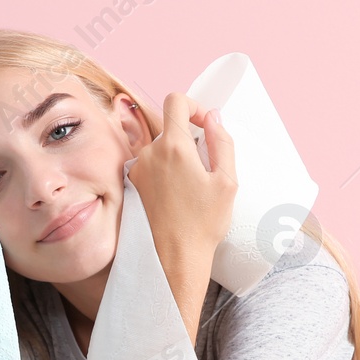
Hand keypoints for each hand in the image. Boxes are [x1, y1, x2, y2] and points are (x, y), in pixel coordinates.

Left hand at [125, 93, 236, 311]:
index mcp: (174, 147)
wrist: (174, 258)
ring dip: (177, 156)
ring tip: (192, 185)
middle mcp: (150, 153)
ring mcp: (138, 169)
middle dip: (189, 139)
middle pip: (169, 127)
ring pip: (160, 147)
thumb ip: (222, 142)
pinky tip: (177, 195)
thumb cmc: (203, 224)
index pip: (176, 100)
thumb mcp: (227, 181)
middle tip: (205, 166)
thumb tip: (213, 117)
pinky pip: (151, 165)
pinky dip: (164, 171)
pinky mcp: (132, 185)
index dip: (194, 105)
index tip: (204, 125)